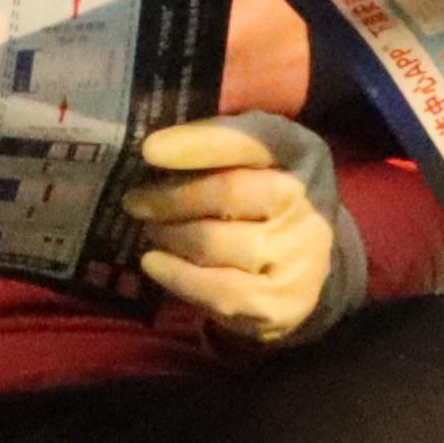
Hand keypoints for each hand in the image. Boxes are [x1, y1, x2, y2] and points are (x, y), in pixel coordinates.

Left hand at [121, 113, 363, 349]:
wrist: (307, 268)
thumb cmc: (264, 198)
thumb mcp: (256, 157)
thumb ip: (218, 141)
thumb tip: (155, 148)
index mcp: (301, 151)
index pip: (249, 141)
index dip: (197, 144)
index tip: (149, 150)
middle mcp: (308, 201)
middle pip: (228, 193)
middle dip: (171, 197)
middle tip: (135, 200)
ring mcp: (298, 256)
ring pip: (213, 241)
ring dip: (169, 234)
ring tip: (152, 229)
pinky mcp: (281, 302)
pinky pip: (215, 289)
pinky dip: (175, 274)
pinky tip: (154, 262)